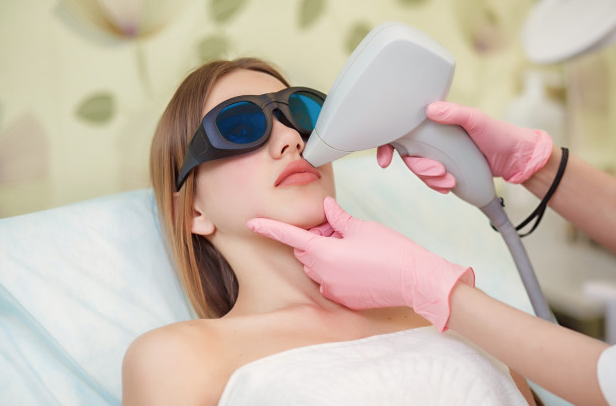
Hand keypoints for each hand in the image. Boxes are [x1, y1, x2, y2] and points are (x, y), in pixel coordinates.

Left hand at [247, 197, 473, 331]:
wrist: (414, 280)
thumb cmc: (390, 250)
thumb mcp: (362, 227)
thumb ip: (338, 217)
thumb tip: (327, 208)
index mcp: (323, 252)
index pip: (289, 236)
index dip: (269, 227)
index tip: (252, 222)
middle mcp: (322, 274)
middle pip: (305, 252)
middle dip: (315, 240)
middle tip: (339, 231)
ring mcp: (332, 289)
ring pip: (317, 267)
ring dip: (325, 256)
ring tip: (353, 249)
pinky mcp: (343, 300)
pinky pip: (330, 282)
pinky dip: (336, 272)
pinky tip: (359, 267)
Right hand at [377, 101, 553, 191]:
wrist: (515, 160)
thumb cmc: (500, 135)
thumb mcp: (478, 120)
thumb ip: (455, 113)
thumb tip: (432, 109)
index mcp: (435, 121)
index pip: (402, 128)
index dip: (387, 144)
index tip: (385, 161)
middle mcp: (433, 136)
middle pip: (408, 154)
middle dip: (420, 168)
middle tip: (438, 171)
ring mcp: (438, 154)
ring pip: (418, 170)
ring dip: (431, 179)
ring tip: (450, 180)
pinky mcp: (445, 168)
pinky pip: (431, 180)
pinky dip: (437, 185)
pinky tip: (450, 185)